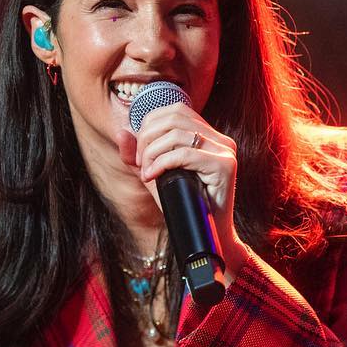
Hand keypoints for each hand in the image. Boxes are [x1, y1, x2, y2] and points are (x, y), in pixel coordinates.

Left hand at [116, 104, 248, 277]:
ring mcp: (225, 151)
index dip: (149, 126)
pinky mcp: (225, 166)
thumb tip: (121, 131)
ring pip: (177, 134)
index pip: (175, 110)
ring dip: (152, 153)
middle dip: (147, 139)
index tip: (139, 155)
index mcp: (209, 136)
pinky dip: (162, 163)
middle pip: (174, 118)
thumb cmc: (182, 205)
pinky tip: (152, 177)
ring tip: (146, 173)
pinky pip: (185, 154)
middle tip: (139, 164)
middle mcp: (220, 139)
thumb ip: (138, 155)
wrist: (204, 236)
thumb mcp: (155, 175)